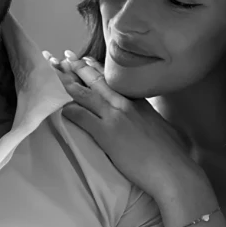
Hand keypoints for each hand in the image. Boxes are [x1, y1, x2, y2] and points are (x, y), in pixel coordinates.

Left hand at [47, 51, 197, 201]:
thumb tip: (149, 117)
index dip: (96, 67)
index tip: (84, 59)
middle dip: (76, 66)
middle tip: (62, 56)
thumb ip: (150, 116)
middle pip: (95, 80)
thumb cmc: (172, 154)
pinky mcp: (107, 133)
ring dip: (66, 82)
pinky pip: (81, 116)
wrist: (173, 170)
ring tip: (53, 73)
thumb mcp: (161, 126)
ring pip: (85, 93)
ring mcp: (115, 116)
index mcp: (139, 101)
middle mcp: (125, 103)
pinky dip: (67, 110)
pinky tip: (57, 107)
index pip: (113, 79)